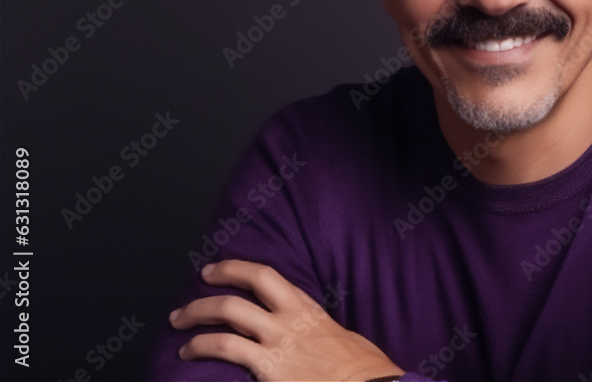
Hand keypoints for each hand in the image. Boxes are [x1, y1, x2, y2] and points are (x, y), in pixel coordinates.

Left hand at [170, 259, 404, 380]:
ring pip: (228, 315)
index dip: (238, 269)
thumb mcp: (344, 339)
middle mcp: (289, 320)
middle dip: (212, 287)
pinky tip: (187, 354)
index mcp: (308, 310)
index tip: (220, 269)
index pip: (268, 277)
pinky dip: (202, 348)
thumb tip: (310, 337)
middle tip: (193, 292)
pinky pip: (226, 350)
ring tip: (179, 323)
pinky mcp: (268, 367)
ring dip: (196, 317)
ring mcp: (277, 342)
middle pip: (243, 290)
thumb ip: (319, 332)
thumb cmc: (362, 371)